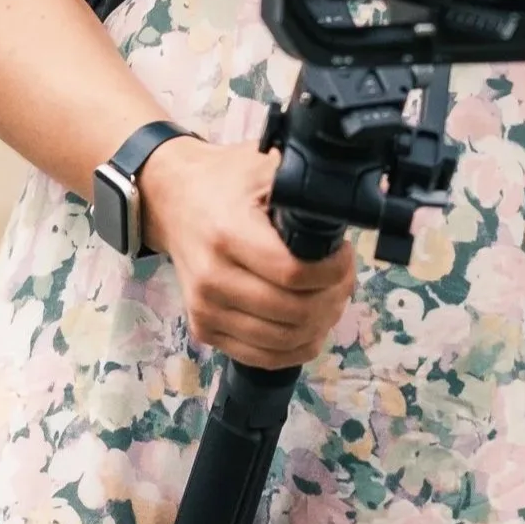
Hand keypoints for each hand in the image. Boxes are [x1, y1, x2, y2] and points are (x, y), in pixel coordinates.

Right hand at [136, 135, 356, 371]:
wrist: (174, 201)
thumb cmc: (225, 181)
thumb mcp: (265, 166)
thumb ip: (305, 184)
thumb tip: (349, 202)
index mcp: (228, 233)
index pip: (295, 273)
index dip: (333, 270)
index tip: (345, 252)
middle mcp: (212, 278)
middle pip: (294, 313)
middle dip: (334, 297)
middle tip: (343, 276)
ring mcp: (205, 310)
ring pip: (283, 342)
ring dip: (320, 324)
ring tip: (329, 296)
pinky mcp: (204, 330)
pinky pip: (262, 357)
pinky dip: (296, 347)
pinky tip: (310, 322)